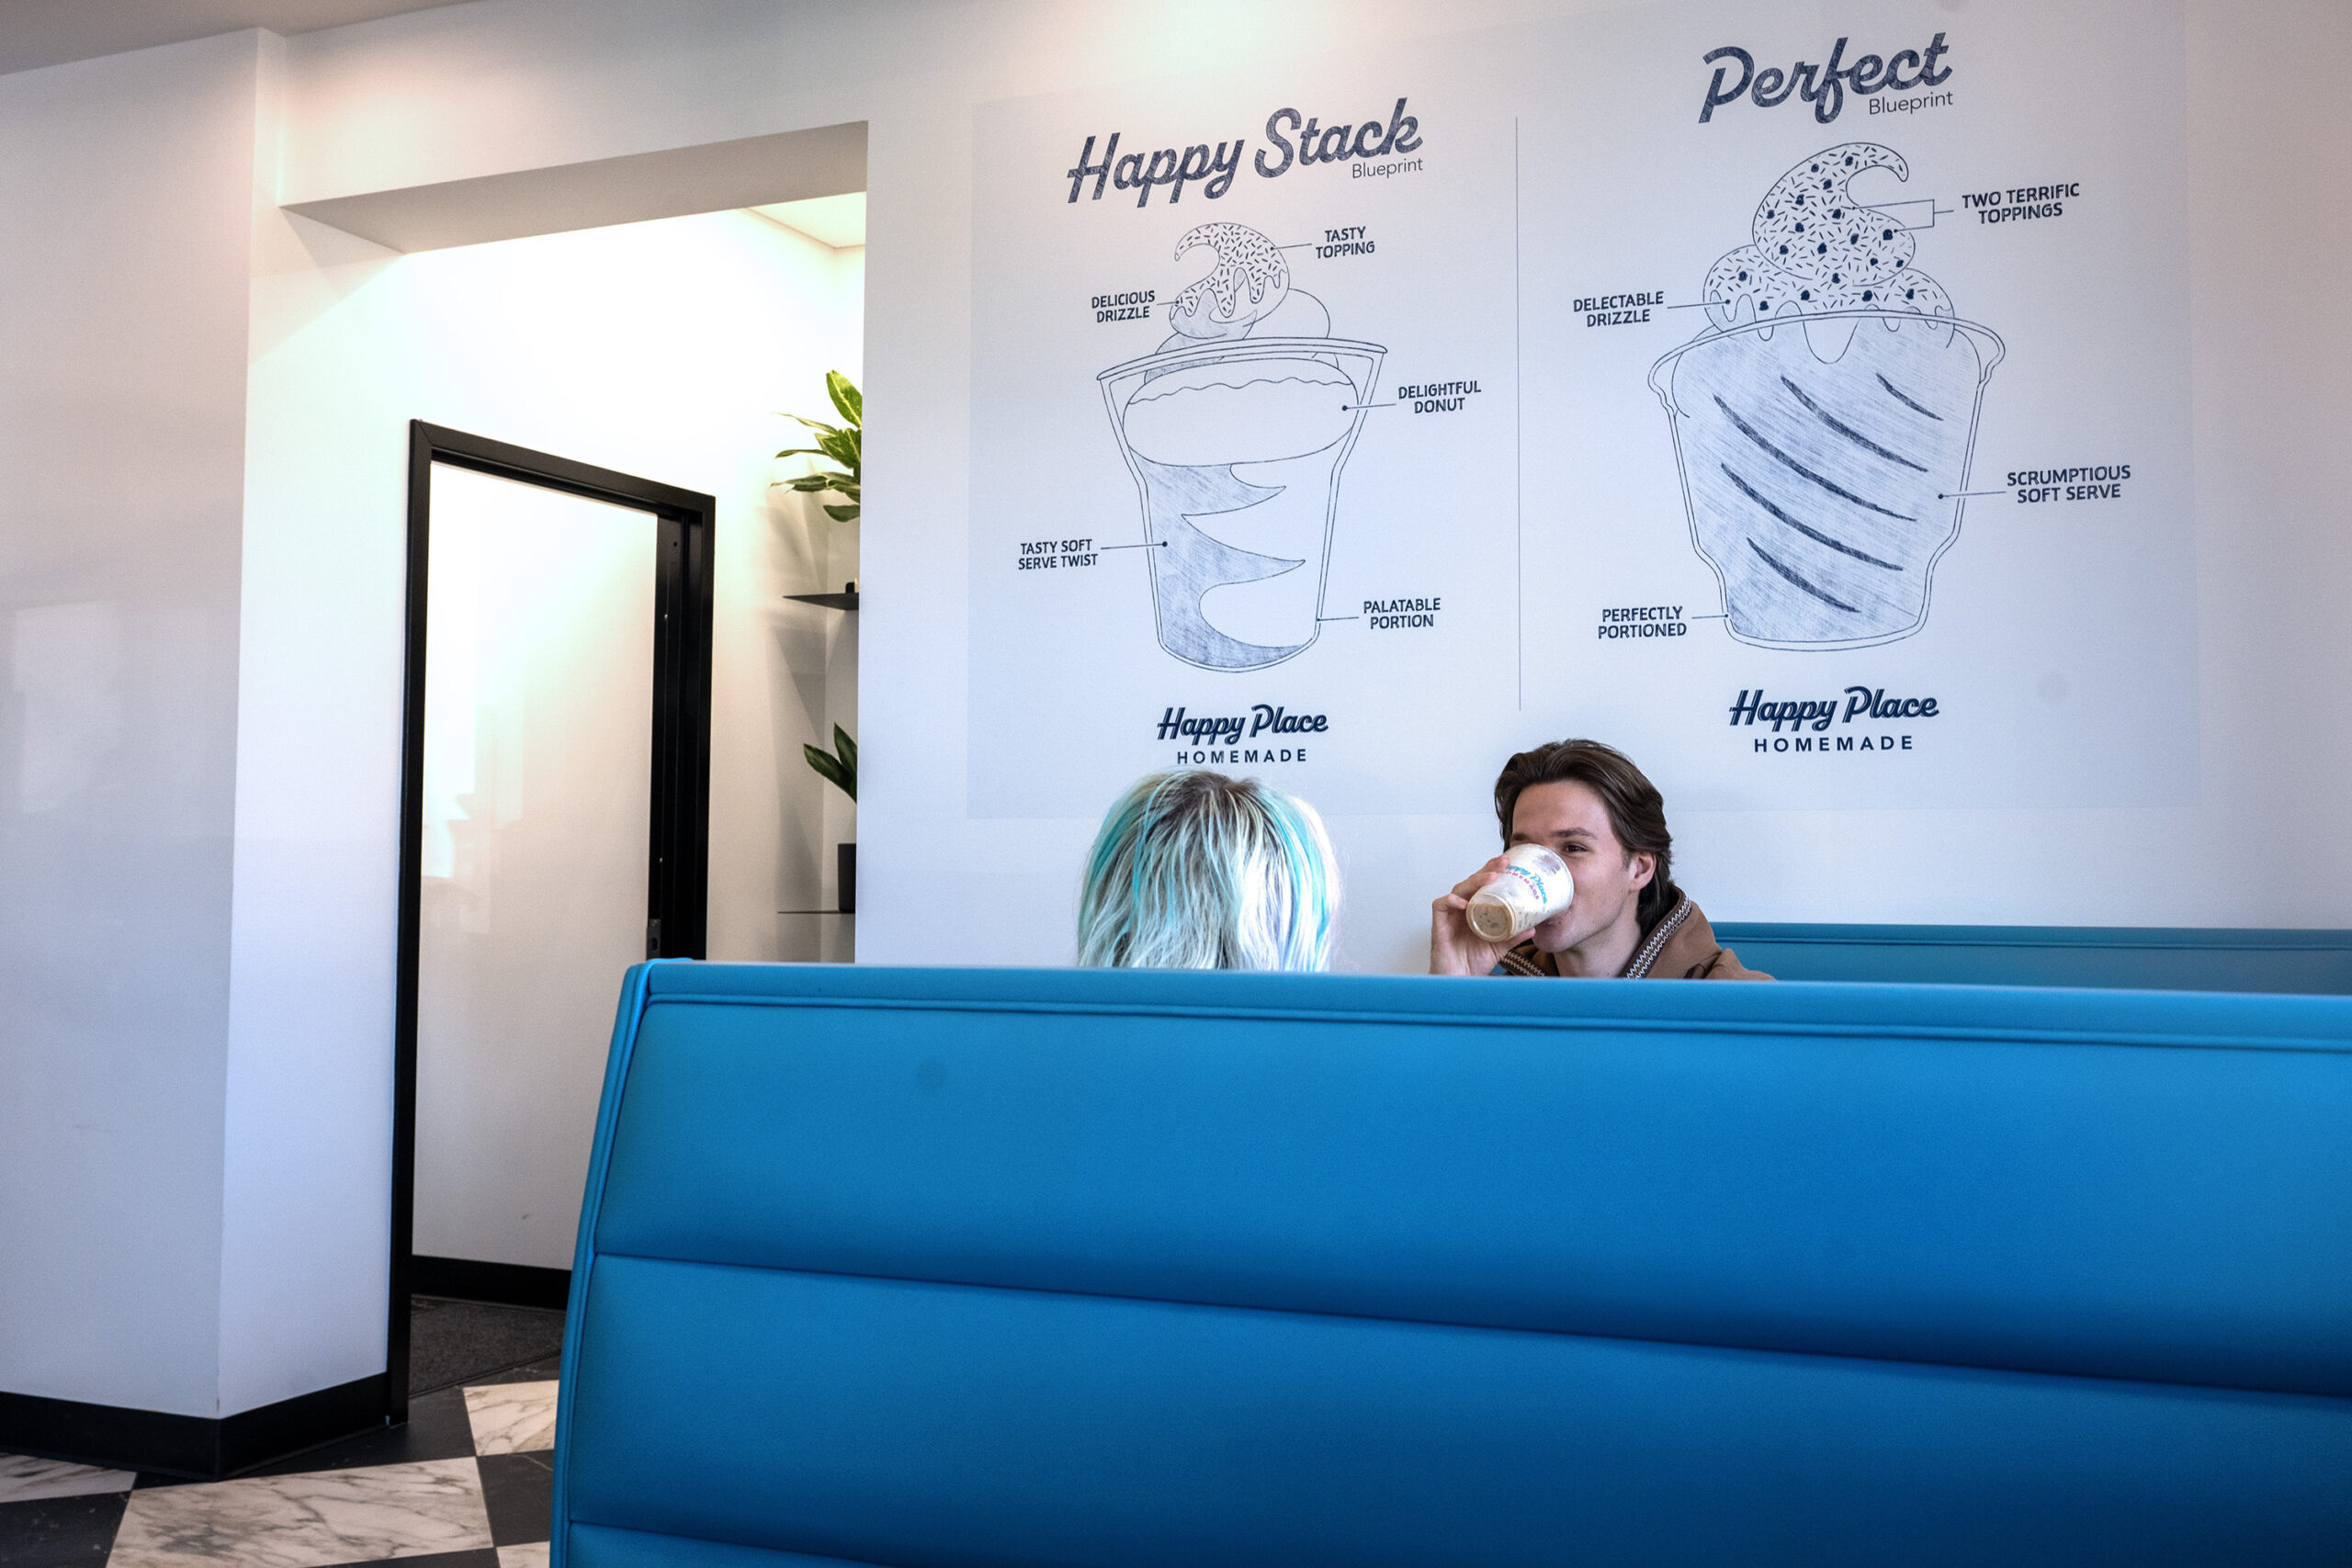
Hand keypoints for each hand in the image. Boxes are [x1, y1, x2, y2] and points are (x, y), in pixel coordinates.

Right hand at [1430, 856, 1512, 974]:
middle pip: (1471, 882)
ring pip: (1458, 890)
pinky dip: (1450, 901)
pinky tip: (1463, 902)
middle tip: (1504, 862)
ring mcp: (1449, 916)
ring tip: (1491, 878)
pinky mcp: (1438, 925)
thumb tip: (1534, 927)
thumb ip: (1513, 937)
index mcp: (1474, 910)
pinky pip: (1440, 906)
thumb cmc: (1472, 962)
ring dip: (1474, 882)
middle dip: (1487, 870)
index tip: (1509, 862)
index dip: (1493, 871)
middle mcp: (1461, 909)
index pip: (1482, 885)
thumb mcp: (1499, 947)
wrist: (1458, 982)